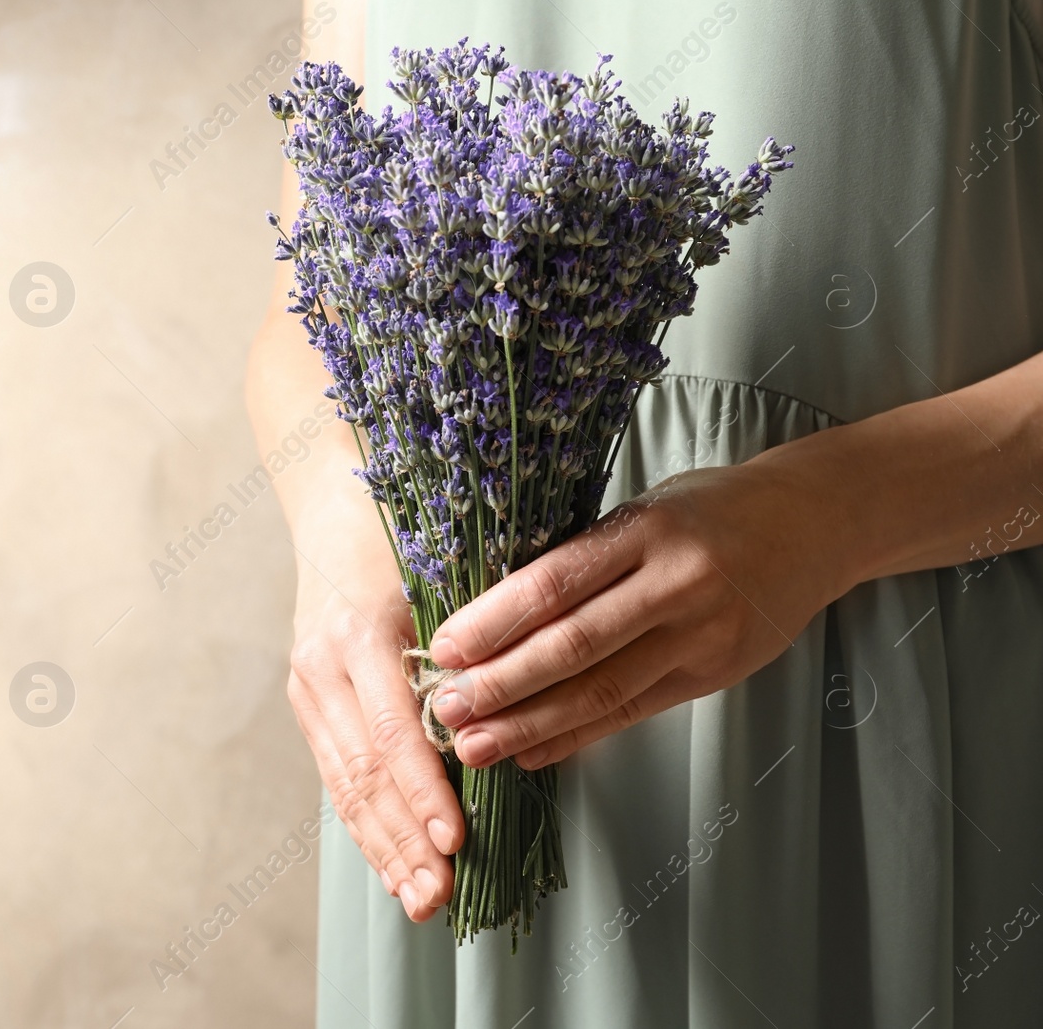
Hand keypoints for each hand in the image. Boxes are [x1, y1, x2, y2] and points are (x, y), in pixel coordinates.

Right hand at [286, 498, 464, 921]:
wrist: (331, 502)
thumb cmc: (404, 529)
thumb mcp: (440, 571)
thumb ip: (467, 645)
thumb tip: (510, 722)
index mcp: (358, 631)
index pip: (392, 731)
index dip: (424, 792)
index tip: (458, 840)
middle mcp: (322, 665)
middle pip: (364, 773)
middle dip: (405, 841)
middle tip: (442, 896)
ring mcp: (307, 685)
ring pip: (346, 784)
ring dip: (384, 847)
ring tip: (419, 899)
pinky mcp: (307, 699)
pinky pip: (337, 774)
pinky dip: (366, 823)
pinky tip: (392, 864)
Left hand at [426, 459, 853, 769]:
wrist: (818, 522)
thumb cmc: (711, 509)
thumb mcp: (645, 509)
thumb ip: (584, 556)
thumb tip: (491, 610)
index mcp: (646, 530)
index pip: (557, 582)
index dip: (495, 621)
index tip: (444, 647)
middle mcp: (676, 584)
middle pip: (575, 645)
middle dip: (502, 684)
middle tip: (445, 711)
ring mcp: (702, 635)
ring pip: (603, 690)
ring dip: (531, 724)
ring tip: (476, 746)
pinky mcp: (716, 674)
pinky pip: (634, 713)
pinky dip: (578, 736)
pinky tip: (532, 752)